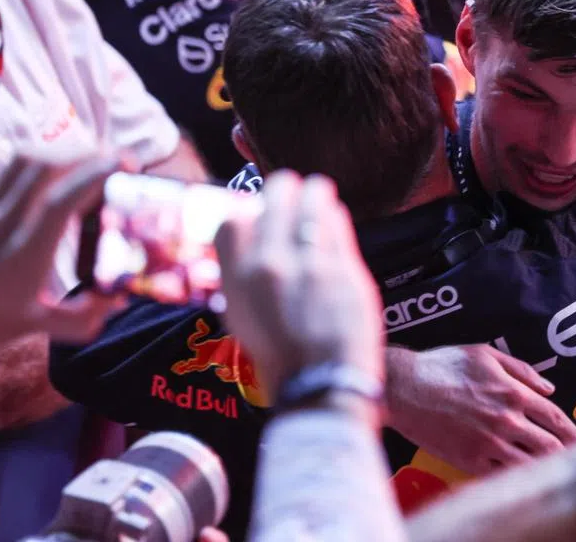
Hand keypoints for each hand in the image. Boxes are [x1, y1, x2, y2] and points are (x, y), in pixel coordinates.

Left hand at [0, 153, 122, 360]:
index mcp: (24, 249)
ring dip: (62, 152)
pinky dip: (41, 164)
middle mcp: (3, 221)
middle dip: (87, 153)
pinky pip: (11, 172)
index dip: (99, 172)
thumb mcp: (30, 328)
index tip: (129, 164)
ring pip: (24, 160)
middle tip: (117, 162)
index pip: (64, 195)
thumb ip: (79, 317)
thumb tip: (115, 301)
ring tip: (88, 164)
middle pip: (45, 163)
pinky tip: (54, 180)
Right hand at [216, 172, 384, 412]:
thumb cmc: (281, 358)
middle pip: (276, 193)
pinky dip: (333, 214)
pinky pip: (336, 220)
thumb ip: (242, 274)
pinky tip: (333, 218)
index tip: (258, 211)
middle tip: (292, 196)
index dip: (247, 209)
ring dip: (314, 195)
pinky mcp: (343, 267)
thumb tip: (248, 242)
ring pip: (312, 197)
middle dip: (285, 190)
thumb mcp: (241, 316)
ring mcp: (309, 263)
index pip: (232, 218)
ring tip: (316, 200)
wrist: (320, 384)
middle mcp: (269, 264)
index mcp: (237, 279)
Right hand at [386, 344, 575, 475]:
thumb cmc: (443, 366)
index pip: (554, 417)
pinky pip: (501, 474)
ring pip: (530, 464)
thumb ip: (521, 371)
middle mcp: (507, 420)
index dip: (573, 431)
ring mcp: (489, 443)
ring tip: (554, 473)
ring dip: (545, 469)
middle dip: (567, 454)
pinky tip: (521, 477)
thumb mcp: (485, 355)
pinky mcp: (470, 461)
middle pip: (550, 445)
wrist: (405, 388)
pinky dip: (514, 476)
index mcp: (513, 393)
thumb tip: (548, 388)